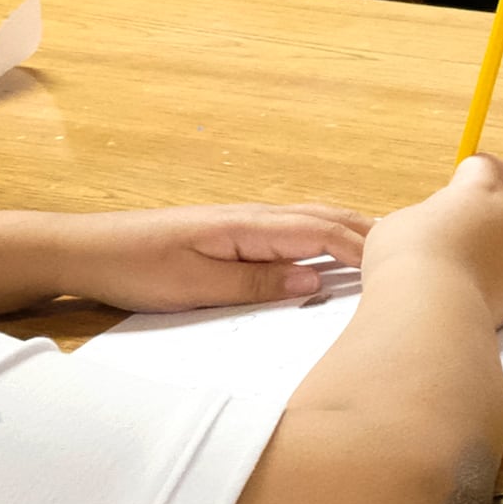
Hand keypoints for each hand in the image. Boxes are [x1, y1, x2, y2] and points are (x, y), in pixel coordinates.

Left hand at [57, 202, 369, 309]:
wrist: (87, 251)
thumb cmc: (136, 268)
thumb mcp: (196, 285)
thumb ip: (256, 283)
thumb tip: (314, 281)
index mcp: (248, 226)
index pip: (323, 233)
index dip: (365, 251)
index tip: (400, 271)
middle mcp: (252, 218)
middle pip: (325, 219)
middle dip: (370, 234)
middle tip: (415, 255)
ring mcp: (243, 224)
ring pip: (311, 223)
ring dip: (349, 234)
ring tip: (386, 253)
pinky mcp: (232, 236)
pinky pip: (291, 234)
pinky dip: (323, 240)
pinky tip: (330, 256)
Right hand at [371, 154, 502, 326]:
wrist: (430, 313)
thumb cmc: (407, 261)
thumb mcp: (402, 223)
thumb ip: (431, 217)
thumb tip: (437, 227)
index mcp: (482, 190)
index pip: (486, 167)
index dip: (469, 176)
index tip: (456, 187)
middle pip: (499, 210)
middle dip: (477, 223)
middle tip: (443, 244)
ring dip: (486, 257)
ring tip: (448, 277)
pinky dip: (491, 288)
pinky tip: (461, 298)